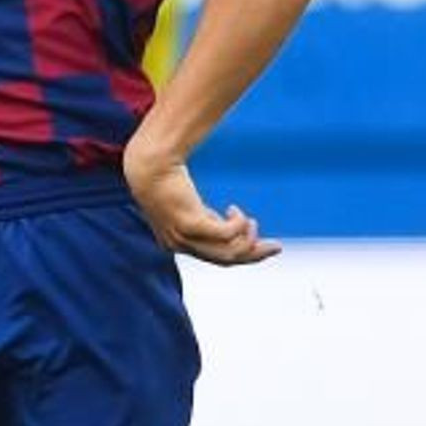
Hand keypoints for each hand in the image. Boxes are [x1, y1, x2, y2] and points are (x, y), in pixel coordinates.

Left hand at [124, 136, 278, 266]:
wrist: (149, 165)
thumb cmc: (167, 180)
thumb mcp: (190, 206)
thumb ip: (206, 220)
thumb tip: (230, 226)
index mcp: (177, 244)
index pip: (216, 260)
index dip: (243, 256)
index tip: (264, 248)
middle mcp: (179, 245)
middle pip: (226, 260)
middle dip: (254, 254)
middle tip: (276, 246)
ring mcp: (183, 237)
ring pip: (228, 251)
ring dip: (247, 238)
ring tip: (251, 221)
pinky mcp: (191, 224)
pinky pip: (227, 233)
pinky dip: (238, 224)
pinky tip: (234, 210)